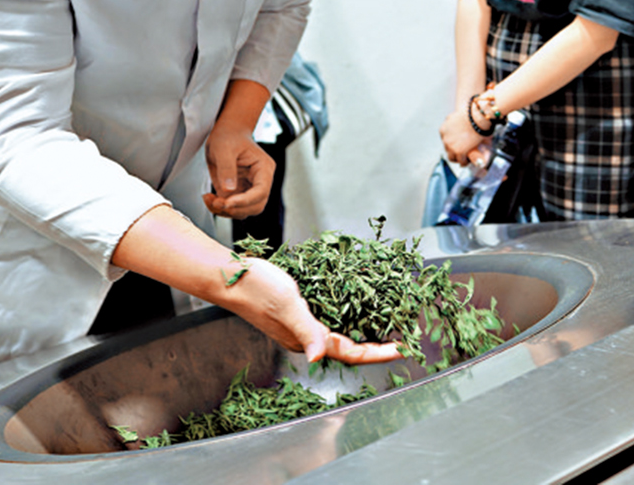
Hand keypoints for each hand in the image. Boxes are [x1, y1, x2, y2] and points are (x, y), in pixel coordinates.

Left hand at [204, 126, 274, 218]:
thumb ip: (227, 168)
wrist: (226, 133)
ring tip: (210, 200)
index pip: (261, 191)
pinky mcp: (237, 193)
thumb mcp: (224, 148)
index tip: (227, 202)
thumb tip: (229, 190)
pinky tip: (209, 200)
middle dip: (235, 209)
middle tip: (216, 203)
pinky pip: (232, 208)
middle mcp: (260, 181)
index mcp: (263, 168)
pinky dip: (220, 209)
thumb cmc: (229, 136)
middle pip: (255, 206)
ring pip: (244, 211)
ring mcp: (249, 188)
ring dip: (226, 211)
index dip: (245, 201)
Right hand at [223, 258, 401, 364]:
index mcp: (307, 339)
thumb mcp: (287, 305)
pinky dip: (350, 311)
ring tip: (390, 321)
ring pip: (342, 331)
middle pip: (351, 346)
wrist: (228, 275)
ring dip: (366, 328)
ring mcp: (302, 323)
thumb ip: (306, 330)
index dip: (381, 352)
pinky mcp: (298, 309)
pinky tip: (359, 302)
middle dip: (379, 343)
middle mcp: (307, 335)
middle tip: (404, 335)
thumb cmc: (256, 289)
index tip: (405, 348)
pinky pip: (330, 315)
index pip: (353, 352)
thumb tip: (317, 357)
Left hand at [440, 108, 487, 164]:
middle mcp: (445, 139)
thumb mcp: (456, 116)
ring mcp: (451, 146)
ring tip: (464, 159)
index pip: (445, 140)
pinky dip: (464, 162)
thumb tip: (453, 118)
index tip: (457, 144)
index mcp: (443, 130)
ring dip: (458, 158)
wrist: (476, 118)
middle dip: (454, 151)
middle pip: (447, 149)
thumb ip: (452, 119)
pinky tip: (468, 161)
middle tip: (461, 152)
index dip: (452, 143)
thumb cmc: (470, 115)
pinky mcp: (458, 152)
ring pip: (452, 157)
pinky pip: (461, 161)